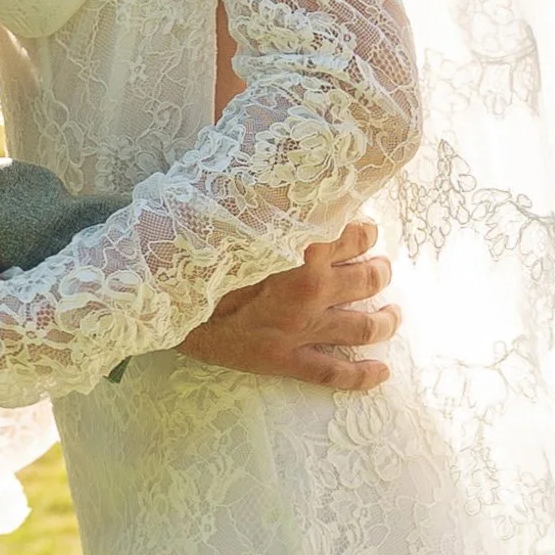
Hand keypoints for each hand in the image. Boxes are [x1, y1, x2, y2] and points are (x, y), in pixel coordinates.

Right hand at [179, 221, 398, 387]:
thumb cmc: (195, 245)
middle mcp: (312, 284)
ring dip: (385, 320)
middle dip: (380, 272)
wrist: (162, 294)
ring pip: (364, 326)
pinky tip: (383, 372)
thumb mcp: (236, 212)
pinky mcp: (286, 359)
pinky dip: (364, 375)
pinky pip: (335, 373)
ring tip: (392, 315)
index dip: (364, 231)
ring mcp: (303, 326)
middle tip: (381, 268)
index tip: (362, 229)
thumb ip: (269, 202)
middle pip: (368, 278)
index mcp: (302, 242)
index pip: (354, 231)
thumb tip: (280, 178)